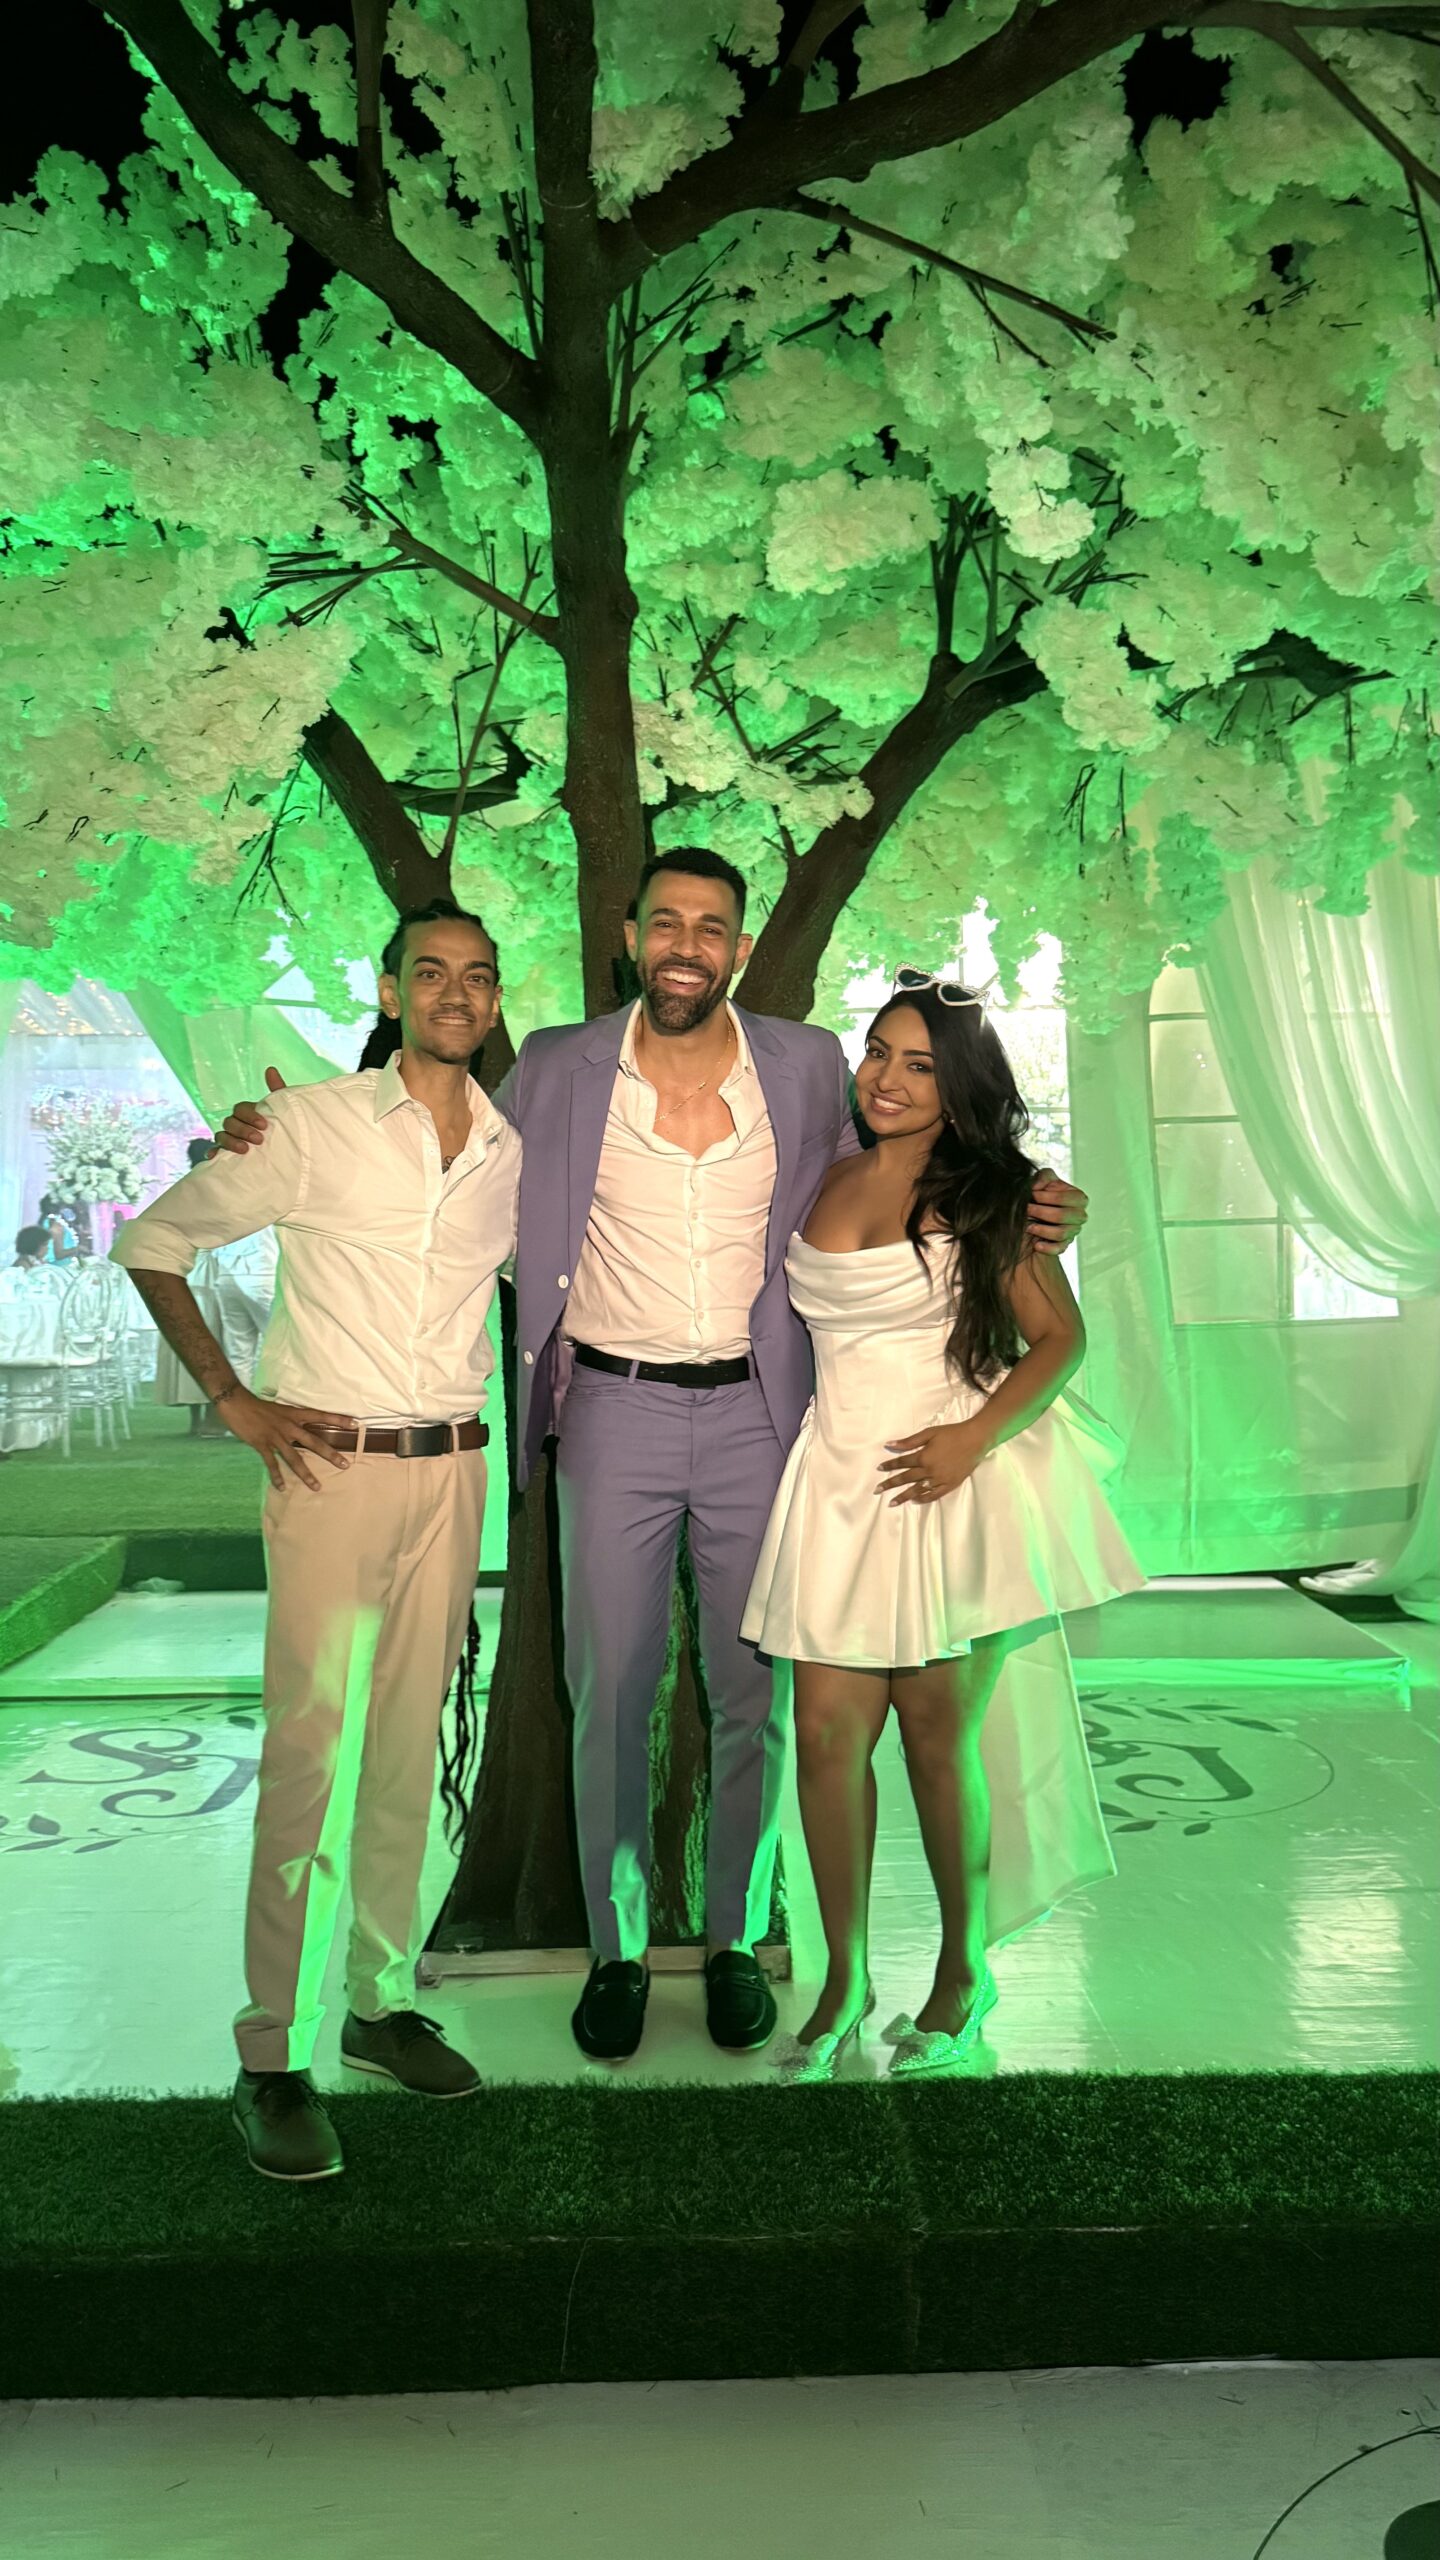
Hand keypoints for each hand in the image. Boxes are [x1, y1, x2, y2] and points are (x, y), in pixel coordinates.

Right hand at [215, 1064, 285, 1153]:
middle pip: (230, 1122)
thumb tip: (270, 1069)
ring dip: (230, 1141)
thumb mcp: (284, 1110)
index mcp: (248, 1114)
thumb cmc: (285, 1130)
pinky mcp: (228, 1156)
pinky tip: (216, 1156)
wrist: (291, 1156)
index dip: (250, 1115)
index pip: (240, 1109)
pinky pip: (215, 1152)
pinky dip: (214, 1153)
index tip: (264, 1125)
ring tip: (244, 1150)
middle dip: (242, 1130)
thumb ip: (277, 1090)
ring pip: (221, 1136)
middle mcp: (237, 1126)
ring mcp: (231, 1140)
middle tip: (258, 1139)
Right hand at [218, 1385, 354, 1490]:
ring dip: (306, 1473)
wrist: (237, 1402)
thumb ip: (292, 1420)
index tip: (356, 1424)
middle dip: (330, 1454)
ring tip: (316, 1486)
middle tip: (345, 1465)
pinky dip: (277, 1476)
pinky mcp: (262, 1444)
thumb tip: (303, 1430)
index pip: (321, 1416)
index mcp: (295, 1414)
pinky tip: (281, 1487)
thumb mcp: (281, 1410)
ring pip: (294, 1457)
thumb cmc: (259, 1406)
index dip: (338, 1419)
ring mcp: (276, 1436)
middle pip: (313, 1441)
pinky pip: (271, 1463)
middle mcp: (289, 1426)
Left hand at [878, 1420, 988, 1507]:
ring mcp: (940, 1479)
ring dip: (903, 1496)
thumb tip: (890, 1445)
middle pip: (906, 1478)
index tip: (879, 1469)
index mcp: (923, 1456)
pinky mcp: (950, 1484)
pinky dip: (923, 1498)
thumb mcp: (929, 1433)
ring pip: (917, 1490)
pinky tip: (915, 1501)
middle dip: (890, 1484)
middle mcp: (929, 1470)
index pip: (902, 1463)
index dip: (889, 1465)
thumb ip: (909, 1441)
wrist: (975, 1440)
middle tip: (877, 1490)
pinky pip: (934, 1494)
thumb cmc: (951, 1433)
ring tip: (891, 1502)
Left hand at [1028, 1171, 1087, 1254]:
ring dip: (1041, 1229)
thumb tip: (1038, 1186)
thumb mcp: (1040, 1181)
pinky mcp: (1064, 1244)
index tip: (1033, 1194)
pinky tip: (1037, 1244)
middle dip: (1041, 1212)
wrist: (1029, 1213)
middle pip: (1063, 1216)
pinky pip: (1059, 1249)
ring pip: (1061, 1233)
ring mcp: (1073, 1231)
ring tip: (1028, 1226)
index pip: (1068, 1198)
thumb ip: (1042, 1177)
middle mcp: (1079, 1215)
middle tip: (1027, 1209)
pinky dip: (1047, 1248)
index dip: (1048, 1196)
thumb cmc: (1038, 1196)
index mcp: (1078, 1198)